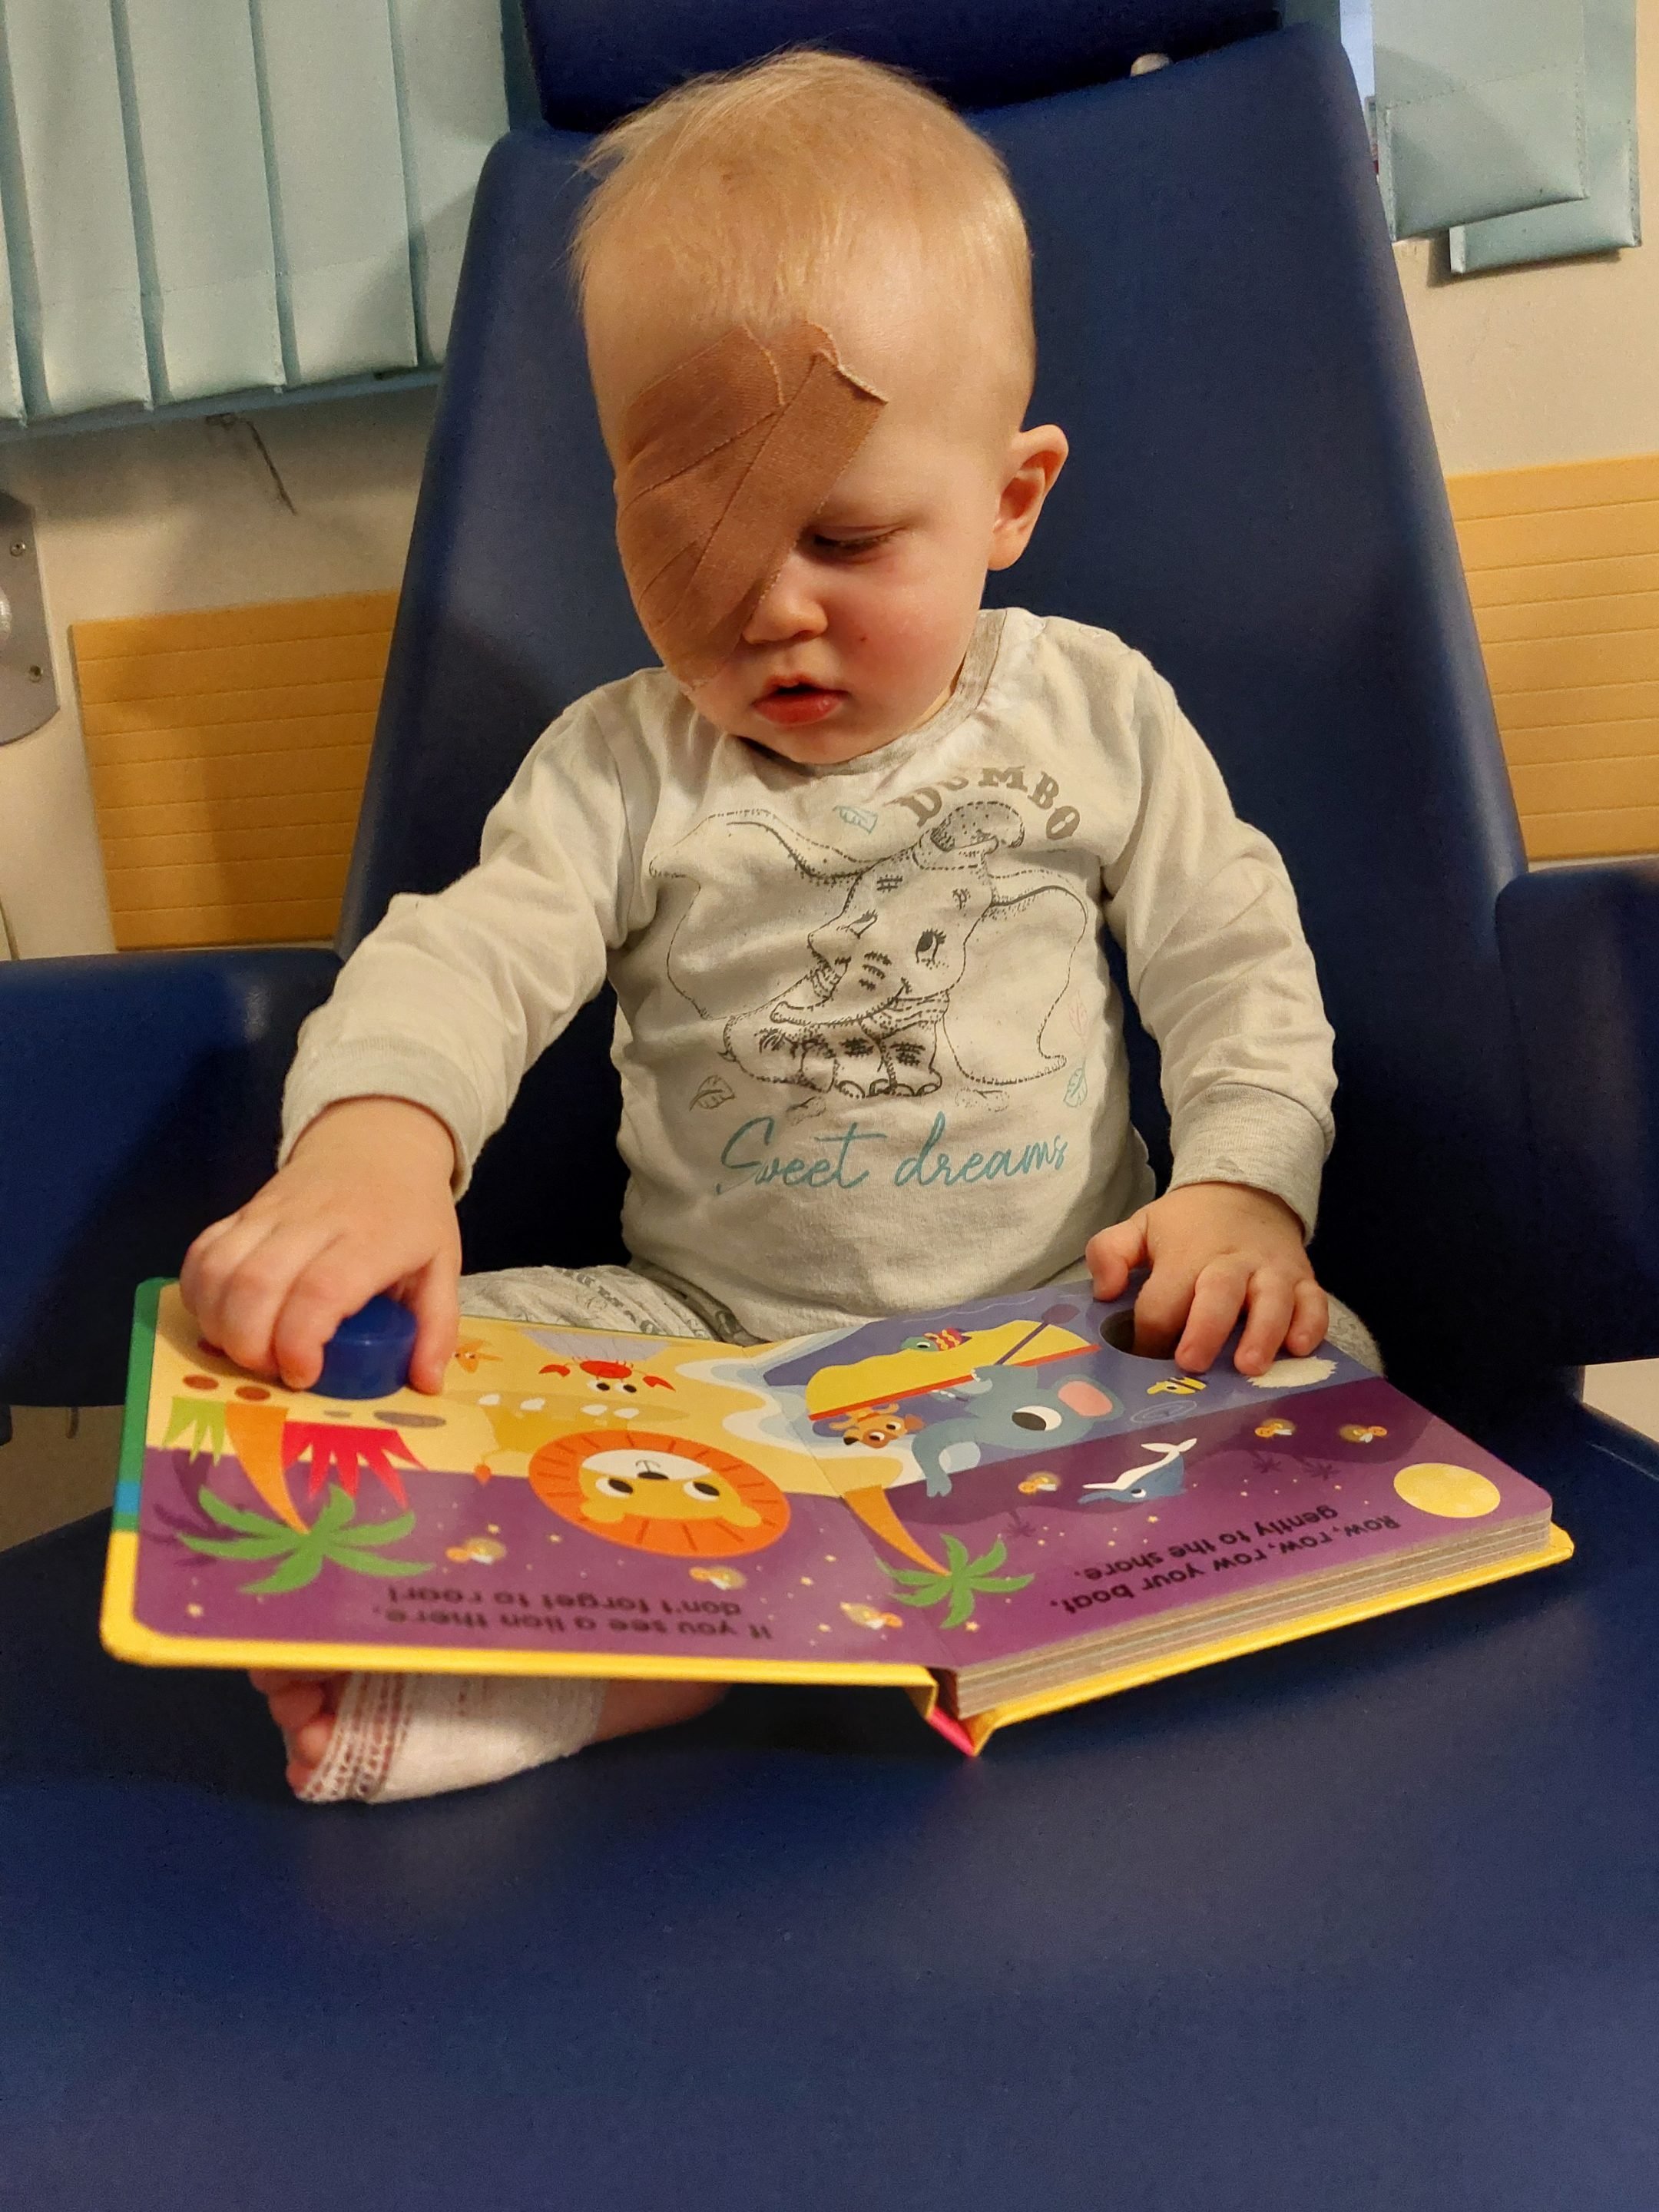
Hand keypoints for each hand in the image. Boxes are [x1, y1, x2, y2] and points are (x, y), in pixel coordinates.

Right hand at [180, 1098, 461, 1393]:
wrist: (376, 1141)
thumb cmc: (412, 1212)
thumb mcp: (442, 1264)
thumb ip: (438, 1327)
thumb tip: (425, 1385)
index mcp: (371, 1239)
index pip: (320, 1291)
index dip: (300, 1341)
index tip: (305, 1374)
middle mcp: (314, 1222)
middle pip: (257, 1285)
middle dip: (250, 1345)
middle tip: (273, 1368)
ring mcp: (271, 1213)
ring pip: (220, 1269)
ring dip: (219, 1324)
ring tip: (246, 1349)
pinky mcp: (243, 1211)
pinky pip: (203, 1252)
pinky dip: (198, 1294)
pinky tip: (219, 1320)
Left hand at [1085, 1181, 1326, 1375]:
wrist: (1247, 1191)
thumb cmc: (1187, 1225)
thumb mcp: (1141, 1226)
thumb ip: (1110, 1252)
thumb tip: (1104, 1292)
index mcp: (1186, 1254)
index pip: (1163, 1299)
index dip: (1149, 1330)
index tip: (1142, 1356)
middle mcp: (1232, 1263)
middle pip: (1219, 1295)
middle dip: (1205, 1330)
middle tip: (1191, 1363)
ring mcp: (1272, 1272)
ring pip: (1272, 1301)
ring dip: (1262, 1334)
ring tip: (1250, 1366)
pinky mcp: (1304, 1280)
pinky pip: (1314, 1303)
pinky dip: (1311, 1325)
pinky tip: (1301, 1349)